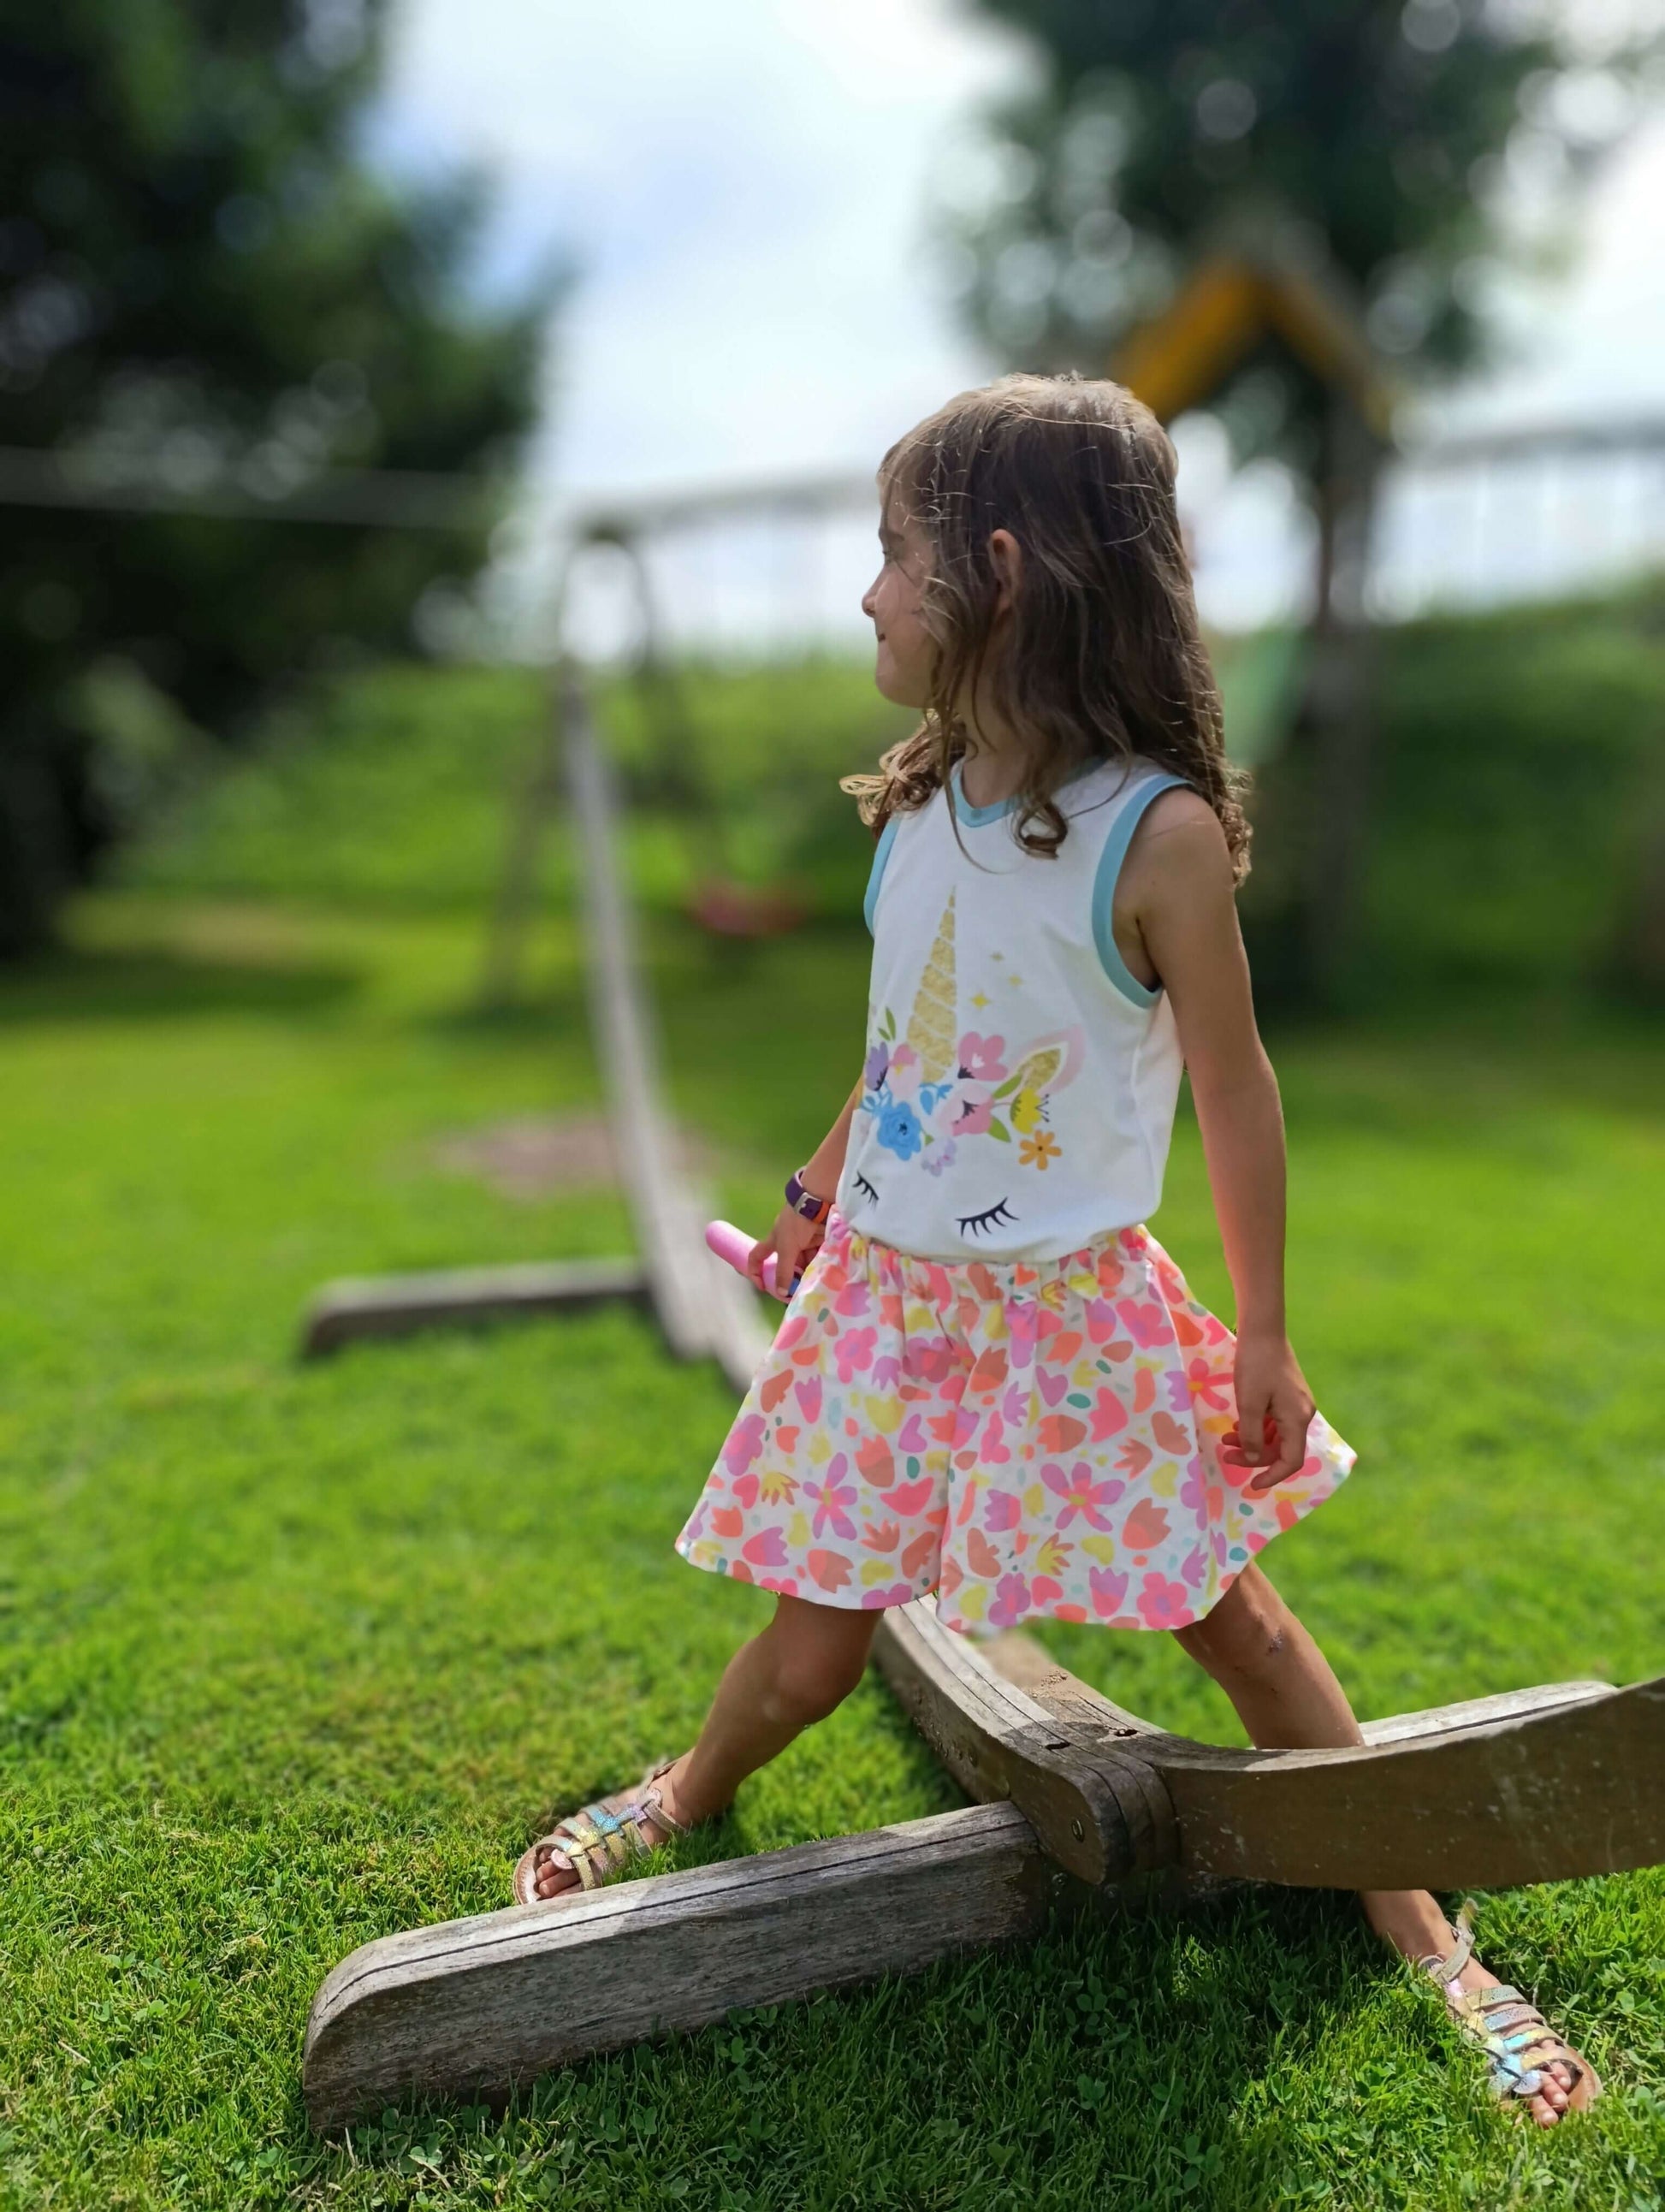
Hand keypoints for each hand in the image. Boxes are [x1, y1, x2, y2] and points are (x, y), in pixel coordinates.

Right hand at [748, 1203, 825, 1302]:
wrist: (817, 1204)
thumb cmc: (795, 1223)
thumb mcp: (787, 1247)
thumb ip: (784, 1270)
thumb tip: (781, 1293)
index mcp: (774, 1242)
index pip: (757, 1257)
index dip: (755, 1271)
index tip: (762, 1286)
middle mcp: (788, 1243)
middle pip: (787, 1265)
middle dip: (792, 1278)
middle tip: (798, 1291)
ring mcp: (804, 1242)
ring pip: (804, 1263)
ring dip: (807, 1273)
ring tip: (813, 1285)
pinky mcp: (819, 1241)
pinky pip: (817, 1258)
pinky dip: (819, 1266)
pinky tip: (823, 1275)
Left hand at [1222, 1331, 1314, 1492]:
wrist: (1263, 1331)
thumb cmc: (1255, 1365)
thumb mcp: (1249, 1403)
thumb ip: (1252, 1435)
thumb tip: (1254, 1459)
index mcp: (1297, 1419)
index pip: (1291, 1461)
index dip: (1272, 1476)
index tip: (1251, 1485)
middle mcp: (1302, 1414)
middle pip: (1282, 1449)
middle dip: (1254, 1457)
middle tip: (1226, 1454)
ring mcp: (1296, 1405)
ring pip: (1276, 1436)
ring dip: (1252, 1441)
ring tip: (1226, 1439)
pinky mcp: (1288, 1396)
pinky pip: (1274, 1422)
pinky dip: (1257, 1428)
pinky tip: (1236, 1425)